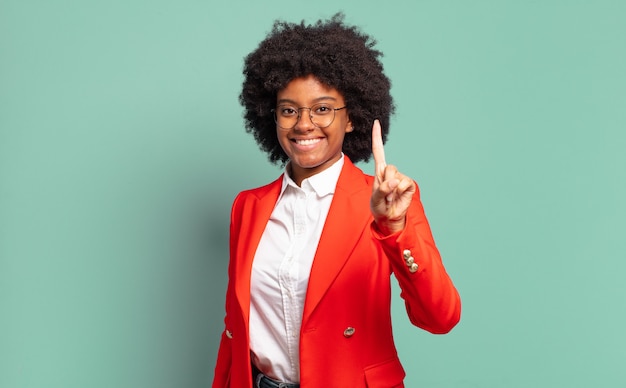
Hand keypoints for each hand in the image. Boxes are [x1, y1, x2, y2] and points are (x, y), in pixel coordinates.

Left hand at [370, 119, 416, 234]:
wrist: (389, 218)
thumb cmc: (379, 207)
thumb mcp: (375, 199)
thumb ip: (381, 190)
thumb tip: (395, 181)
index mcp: (380, 171)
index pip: (379, 151)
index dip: (377, 137)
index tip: (376, 122)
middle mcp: (391, 171)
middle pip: (389, 167)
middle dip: (385, 182)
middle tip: (384, 195)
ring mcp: (401, 177)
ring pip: (396, 176)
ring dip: (391, 190)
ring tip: (390, 198)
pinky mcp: (409, 184)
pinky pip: (404, 183)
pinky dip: (399, 192)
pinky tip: (397, 197)